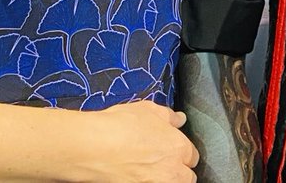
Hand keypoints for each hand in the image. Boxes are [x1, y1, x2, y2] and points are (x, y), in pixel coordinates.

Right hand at [79, 101, 199, 181]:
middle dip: (179, 171)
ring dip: (168, 180)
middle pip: (187, 178)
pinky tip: (138, 177)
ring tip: (153, 174)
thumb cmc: (119, 125)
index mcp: (178, 147)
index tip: (172, 153)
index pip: (192, 157)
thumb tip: (180, 119)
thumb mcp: (147, 110)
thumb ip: (168, 116)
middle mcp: (172, 171)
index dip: (182, 154)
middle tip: (163, 166)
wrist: (93, 148)